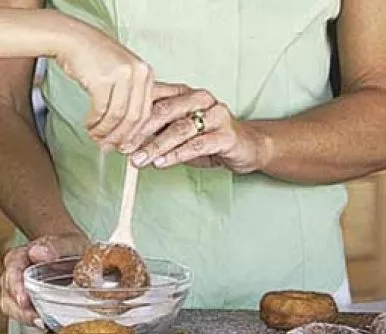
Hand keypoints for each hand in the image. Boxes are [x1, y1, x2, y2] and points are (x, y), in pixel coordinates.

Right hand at [0, 233, 88, 325]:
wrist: (72, 251)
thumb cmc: (68, 246)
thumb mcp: (67, 242)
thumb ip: (54, 246)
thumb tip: (38, 253)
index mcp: (20, 256)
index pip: (11, 270)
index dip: (16, 286)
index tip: (24, 299)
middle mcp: (14, 273)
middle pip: (7, 293)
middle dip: (19, 308)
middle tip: (36, 318)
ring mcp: (18, 288)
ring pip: (11, 306)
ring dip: (25, 316)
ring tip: (43, 324)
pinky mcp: (27, 300)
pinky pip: (23, 312)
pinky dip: (32, 319)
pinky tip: (46, 324)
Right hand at [55, 22, 153, 148]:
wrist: (72, 37)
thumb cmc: (95, 58)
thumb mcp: (122, 74)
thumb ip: (130, 97)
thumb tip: (128, 132)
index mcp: (147, 74)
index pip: (146, 111)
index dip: (135, 132)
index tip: (126, 145)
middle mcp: (139, 74)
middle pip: (134, 116)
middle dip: (121, 136)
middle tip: (109, 147)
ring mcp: (123, 75)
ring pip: (118, 116)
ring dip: (105, 131)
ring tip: (96, 137)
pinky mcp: (104, 79)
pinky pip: (102, 110)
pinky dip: (95, 122)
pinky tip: (89, 126)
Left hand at [123, 83, 271, 171]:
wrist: (248, 147)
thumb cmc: (210, 138)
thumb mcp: (180, 132)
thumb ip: (156, 131)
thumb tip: (123, 140)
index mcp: (185, 93)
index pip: (153, 99)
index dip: (130, 117)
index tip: (113, 134)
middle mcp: (201, 99)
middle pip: (164, 111)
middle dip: (139, 132)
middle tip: (122, 148)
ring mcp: (216, 114)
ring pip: (179, 129)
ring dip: (155, 146)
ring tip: (139, 160)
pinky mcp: (227, 134)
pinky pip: (197, 144)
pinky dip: (177, 155)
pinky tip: (162, 162)